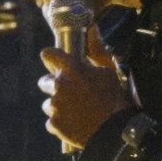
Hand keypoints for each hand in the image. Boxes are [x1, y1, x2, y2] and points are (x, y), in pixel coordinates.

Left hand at [38, 19, 136, 154]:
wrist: (116, 131)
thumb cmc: (116, 97)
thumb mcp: (110, 69)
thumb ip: (97, 49)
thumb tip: (92, 29)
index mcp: (71, 69)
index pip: (47, 54)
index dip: (51, 58)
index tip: (56, 63)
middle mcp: (58, 85)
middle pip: (45, 82)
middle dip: (56, 86)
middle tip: (73, 93)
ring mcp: (54, 106)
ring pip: (49, 103)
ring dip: (58, 105)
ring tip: (76, 111)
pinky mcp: (53, 124)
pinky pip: (52, 122)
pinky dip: (61, 123)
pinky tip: (75, 124)